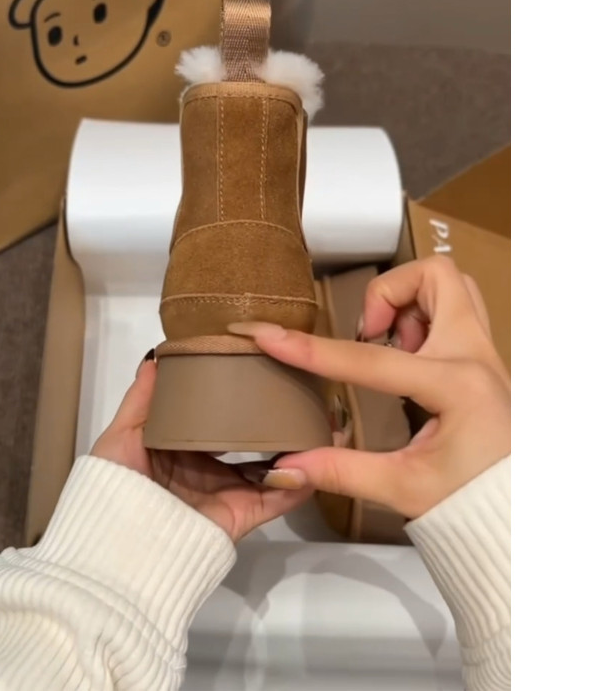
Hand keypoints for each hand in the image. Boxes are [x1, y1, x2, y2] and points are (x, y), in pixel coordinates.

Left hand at [91, 358, 312, 542]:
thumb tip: (156, 356)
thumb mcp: (121, 437)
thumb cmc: (116, 485)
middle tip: (299, 396)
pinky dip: (295, 486)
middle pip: (248, 444)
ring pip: (268, 470)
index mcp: (181, 450)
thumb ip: (142, 400)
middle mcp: (207, 471)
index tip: (259, 372)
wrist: (115, 546)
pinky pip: (273, 501)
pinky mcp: (240, 517)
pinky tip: (316, 464)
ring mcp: (226, 494)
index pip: (215, 419)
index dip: (236, 399)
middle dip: (273, 424)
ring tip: (319, 425)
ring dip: (294, 452)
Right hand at [228, 255, 510, 518]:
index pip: (369, 359)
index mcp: (456, 387)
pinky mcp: (481, 359)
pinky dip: (424, 318)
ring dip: (410, 301)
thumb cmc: (474, 501)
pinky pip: (456, 310)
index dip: (310, 349)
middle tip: (367, 331)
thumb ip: (341, 470)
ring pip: (451, 285)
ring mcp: (483, 353)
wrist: (517, 512)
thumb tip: (288, 465)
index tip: (271, 335)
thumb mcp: (402, 486)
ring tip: (389, 344)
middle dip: (389, 291)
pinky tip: (408, 358)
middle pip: (435, 276)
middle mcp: (475, 357)